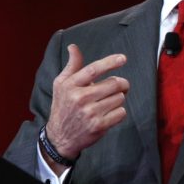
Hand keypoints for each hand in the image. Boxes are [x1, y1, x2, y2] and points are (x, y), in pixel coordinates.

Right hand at [45, 44, 129, 169]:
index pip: (93, 70)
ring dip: (118, 99)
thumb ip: (72, 66)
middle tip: (120, 86)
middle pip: (114, 83)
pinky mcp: (99, 126)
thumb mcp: (62, 85)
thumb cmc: (63, 106)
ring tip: (107, 103)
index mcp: (70, 86)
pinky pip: (122, 112)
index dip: (110, 62)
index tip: (123, 58)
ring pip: (120, 98)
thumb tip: (73, 46)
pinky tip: (109, 114)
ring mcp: (89, 113)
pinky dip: (119, 112)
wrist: (60, 137)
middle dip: (122, 84)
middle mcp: (79, 98)